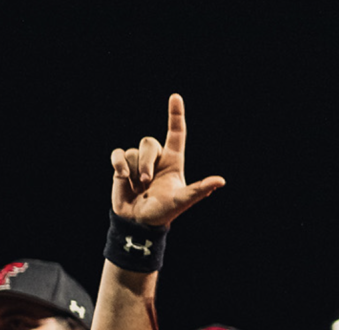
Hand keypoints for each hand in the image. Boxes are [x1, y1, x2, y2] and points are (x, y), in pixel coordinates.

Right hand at [110, 94, 224, 227]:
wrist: (139, 222)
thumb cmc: (164, 212)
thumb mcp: (183, 200)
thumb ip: (200, 190)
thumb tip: (220, 181)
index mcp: (174, 161)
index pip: (176, 133)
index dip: (175, 115)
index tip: (175, 97)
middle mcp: (157, 158)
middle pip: (150, 142)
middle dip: (147, 161)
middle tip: (146, 181)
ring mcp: (138, 161)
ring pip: (133, 150)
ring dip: (134, 169)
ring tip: (138, 187)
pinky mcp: (122, 166)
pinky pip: (118, 153)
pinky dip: (118, 164)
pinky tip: (122, 178)